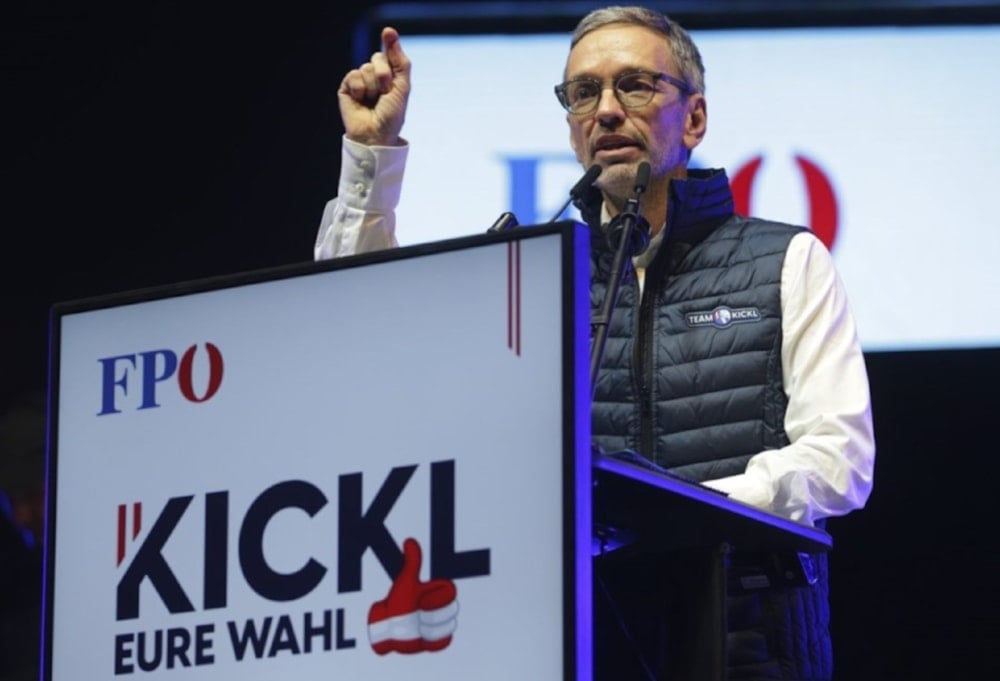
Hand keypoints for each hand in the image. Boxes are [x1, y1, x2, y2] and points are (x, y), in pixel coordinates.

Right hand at [338, 26, 410, 146]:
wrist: (375, 135)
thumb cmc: (391, 116)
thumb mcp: (402, 86)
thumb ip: (399, 61)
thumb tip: (389, 31)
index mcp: (390, 77)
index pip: (389, 54)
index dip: (390, 50)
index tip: (388, 32)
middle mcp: (374, 77)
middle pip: (378, 57)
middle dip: (384, 75)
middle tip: (385, 92)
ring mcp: (360, 82)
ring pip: (366, 67)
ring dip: (373, 86)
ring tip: (373, 101)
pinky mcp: (347, 88)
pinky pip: (353, 75)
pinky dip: (360, 88)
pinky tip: (361, 100)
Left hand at [367, 537, 458, 654]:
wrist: (388, 629)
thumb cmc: (397, 603)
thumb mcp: (406, 582)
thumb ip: (411, 562)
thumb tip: (409, 541)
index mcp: (438, 592)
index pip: (451, 592)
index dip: (438, 598)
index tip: (421, 602)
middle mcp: (442, 608)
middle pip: (451, 611)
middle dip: (430, 614)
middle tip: (415, 614)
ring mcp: (441, 626)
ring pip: (446, 627)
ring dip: (427, 628)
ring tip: (415, 626)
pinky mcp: (437, 642)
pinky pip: (444, 641)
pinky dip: (432, 640)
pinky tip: (421, 637)